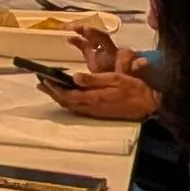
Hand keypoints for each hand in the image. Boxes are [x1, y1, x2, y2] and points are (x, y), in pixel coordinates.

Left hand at [43, 66, 158, 121]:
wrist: (149, 105)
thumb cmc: (133, 89)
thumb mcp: (115, 79)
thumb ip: (94, 79)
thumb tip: (74, 77)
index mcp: (94, 98)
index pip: (68, 95)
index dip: (54, 88)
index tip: (44, 80)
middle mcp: (91, 107)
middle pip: (66, 102)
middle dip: (52, 93)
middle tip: (40, 84)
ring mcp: (95, 112)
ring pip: (71, 106)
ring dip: (59, 97)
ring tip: (49, 88)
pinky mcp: (100, 113)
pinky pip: (79, 108)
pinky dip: (69, 102)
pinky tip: (68, 96)